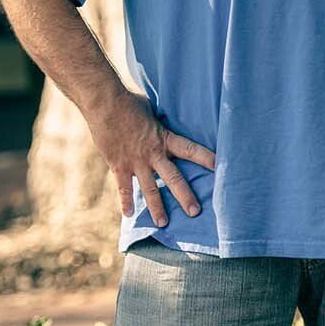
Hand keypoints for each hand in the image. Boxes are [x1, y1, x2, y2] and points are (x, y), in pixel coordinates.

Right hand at [87, 91, 214, 227]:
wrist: (104, 102)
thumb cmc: (128, 101)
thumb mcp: (151, 110)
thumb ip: (158, 123)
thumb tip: (162, 121)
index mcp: (164, 138)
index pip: (191, 150)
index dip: (206, 158)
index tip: (221, 167)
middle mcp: (153, 153)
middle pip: (174, 178)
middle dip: (185, 196)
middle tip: (195, 212)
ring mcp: (136, 162)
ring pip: (150, 189)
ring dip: (157, 207)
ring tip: (163, 223)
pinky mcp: (119, 165)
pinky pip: (123, 188)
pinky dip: (125, 202)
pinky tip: (129, 215)